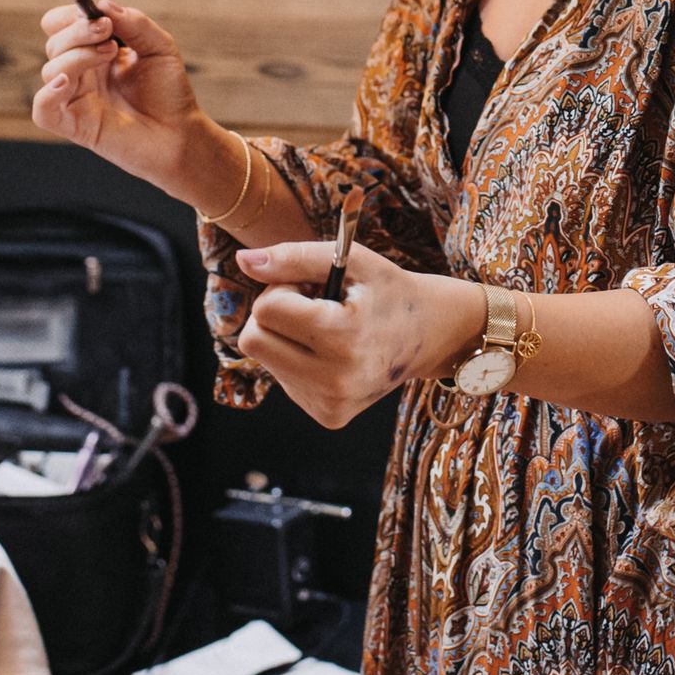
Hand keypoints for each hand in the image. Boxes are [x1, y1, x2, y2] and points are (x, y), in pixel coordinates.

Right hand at [32, 0, 205, 187]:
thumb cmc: (169, 92)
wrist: (180, 133)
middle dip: (77, 31)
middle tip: (107, 30)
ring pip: (51, 69)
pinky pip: (42, 108)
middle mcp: (80, 72)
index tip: (96, 13)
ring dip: (77, 55)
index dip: (69, 15)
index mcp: (94, 50)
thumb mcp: (160, 47)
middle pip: (54, 42)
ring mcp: (75, 98)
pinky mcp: (73, 125)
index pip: (60, 25)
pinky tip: (69, 81)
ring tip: (110, 53)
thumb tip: (103, 5)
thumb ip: (135, 23)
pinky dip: (49, 92)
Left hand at [234, 242, 480, 429]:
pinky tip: (331, 351)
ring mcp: (332, 405)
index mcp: (344, 339)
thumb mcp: (350, 260)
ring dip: (286, 336)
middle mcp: (337, 381)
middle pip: (253, 340)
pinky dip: (297, 359)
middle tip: (313, 304)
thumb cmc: (388, 290)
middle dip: (274, 313)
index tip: (311, 286)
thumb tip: (242, 261)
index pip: (267, 310)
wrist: (432, 334)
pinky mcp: (329, 416)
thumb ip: (293, 258)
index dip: (283, 287)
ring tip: (327, 327)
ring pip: (265, 360)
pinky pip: (284, 380)